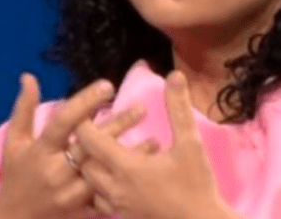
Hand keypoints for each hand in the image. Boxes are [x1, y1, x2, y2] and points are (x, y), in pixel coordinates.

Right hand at [0, 73, 159, 218]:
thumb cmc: (16, 176)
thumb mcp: (14, 143)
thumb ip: (24, 109)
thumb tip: (29, 77)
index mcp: (41, 151)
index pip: (64, 121)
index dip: (85, 102)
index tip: (107, 85)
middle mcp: (57, 172)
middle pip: (91, 145)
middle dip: (118, 125)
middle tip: (142, 108)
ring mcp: (71, 194)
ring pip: (106, 172)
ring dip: (130, 157)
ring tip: (155, 142)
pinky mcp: (81, 211)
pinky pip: (107, 198)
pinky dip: (126, 185)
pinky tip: (145, 174)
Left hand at [74, 70, 225, 218]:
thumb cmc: (197, 186)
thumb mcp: (191, 144)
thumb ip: (179, 108)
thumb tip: (174, 75)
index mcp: (125, 167)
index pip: (88, 139)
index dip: (85, 122)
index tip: (89, 110)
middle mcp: (114, 189)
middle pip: (83, 163)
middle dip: (86, 147)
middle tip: (96, 131)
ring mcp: (117, 208)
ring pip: (89, 186)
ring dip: (94, 169)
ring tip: (107, 156)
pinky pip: (100, 204)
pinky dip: (103, 190)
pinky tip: (118, 182)